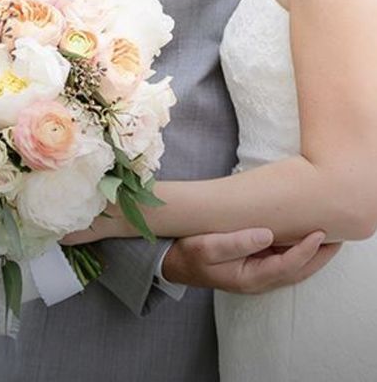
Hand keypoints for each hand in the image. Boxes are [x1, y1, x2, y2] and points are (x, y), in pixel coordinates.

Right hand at [161, 229, 340, 294]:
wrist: (176, 263)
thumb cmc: (190, 253)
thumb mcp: (207, 246)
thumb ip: (237, 241)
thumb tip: (267, 234)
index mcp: (249, 278)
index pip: (287, 265)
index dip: (306, 250)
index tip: (319, 233)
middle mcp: (258, 281)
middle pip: (298, 272)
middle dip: (319, 256)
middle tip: (337, 237)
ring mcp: (257, 276)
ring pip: (294, 269)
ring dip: (312, 255)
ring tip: (328, 238)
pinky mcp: (255, 267)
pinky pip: (284, 262)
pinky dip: (299, 252)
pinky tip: (305, 239)